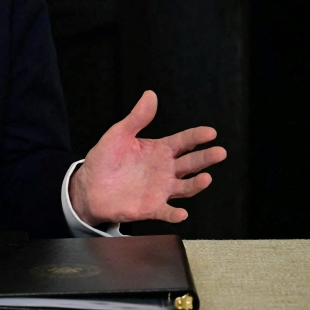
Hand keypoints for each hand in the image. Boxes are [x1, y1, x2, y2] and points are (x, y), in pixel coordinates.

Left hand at [69, 90, 226, 226]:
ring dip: (196, 184)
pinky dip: (174, 214)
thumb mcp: (119, 134)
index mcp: (159, 150)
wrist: (90, 186)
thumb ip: (137, 117)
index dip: (197, 137)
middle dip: (206, 158)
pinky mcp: (151, 207)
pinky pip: (166, 212)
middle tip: (219, 152)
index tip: (210, 133)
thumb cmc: (105, 160)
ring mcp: (161, 189)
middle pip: (191, 163)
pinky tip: (181, 213)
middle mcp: (165, 170)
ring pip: (185, 187)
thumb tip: (150, 95)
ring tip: (206, 178)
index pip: (183, 142)